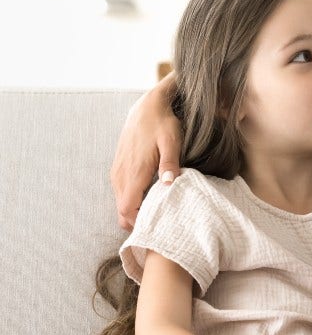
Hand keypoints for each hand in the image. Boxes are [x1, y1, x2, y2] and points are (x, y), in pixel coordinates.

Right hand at [111, 73, 181, 228]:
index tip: (155, 227)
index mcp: (134, 172)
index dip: (137, 222)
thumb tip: (169, 183)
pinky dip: (130, 200)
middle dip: (136, 221)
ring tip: (156, 214)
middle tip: (158, 225)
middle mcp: (121, 174)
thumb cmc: (162, 124)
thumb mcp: (171, 141)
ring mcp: (118, 171)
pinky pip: (120, 192)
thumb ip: (169, 162)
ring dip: (134, 211)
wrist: (146, 107)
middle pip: (121, 210)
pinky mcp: (118, 167)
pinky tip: (149, 198)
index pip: (126, 209)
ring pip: (120, 202)